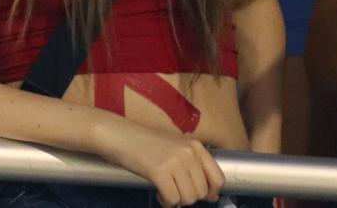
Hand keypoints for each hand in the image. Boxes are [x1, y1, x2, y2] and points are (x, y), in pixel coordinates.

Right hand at [95, 115, 223, 207]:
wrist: (118, 135)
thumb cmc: (145, 142)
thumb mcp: (176, 147)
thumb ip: (194, 165)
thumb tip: (212, 194)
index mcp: (196, 146)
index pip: (218, 178)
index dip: (211, 192)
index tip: (202, 195)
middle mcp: (189, 153)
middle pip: (202, 192)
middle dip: (188, 197)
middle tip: (174, 190)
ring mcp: (175, 162)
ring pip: (189, 198)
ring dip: (177, 200)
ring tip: (165, 191)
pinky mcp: (159, 172)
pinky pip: (173, 200)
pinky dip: (166, 202)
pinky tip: (159, 194)